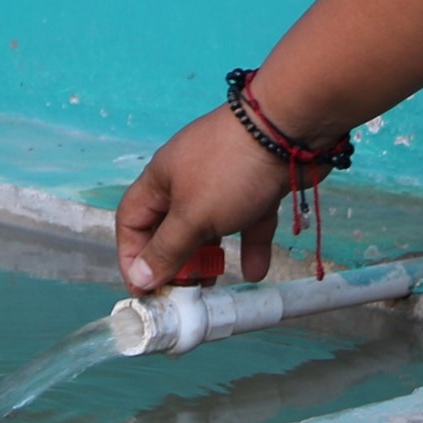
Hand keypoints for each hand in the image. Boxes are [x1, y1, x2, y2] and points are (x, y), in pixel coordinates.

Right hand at [113, 107, 293, 290]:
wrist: (289, 129)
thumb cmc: (230, 169)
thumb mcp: (192, 216)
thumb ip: (167, 249)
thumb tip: (140, 276)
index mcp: (162, 179)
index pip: (132, 220)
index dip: (132, 255)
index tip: (144, 288)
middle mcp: (189, 179)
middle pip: (171, 226)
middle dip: (175, 261)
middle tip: (183, 293)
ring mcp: (224, 180)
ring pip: (210, 226)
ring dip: (211, 257)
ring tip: (214, 287)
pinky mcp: (256, 184)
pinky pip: (248, 220)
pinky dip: (250, 245)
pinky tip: (256, 271)